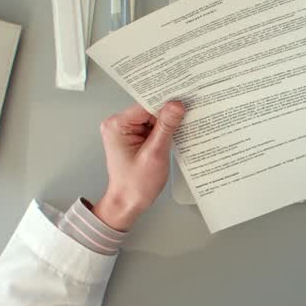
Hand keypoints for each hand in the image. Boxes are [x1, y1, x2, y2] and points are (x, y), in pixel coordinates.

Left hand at [93, 101, 185, 230]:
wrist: (128, 203)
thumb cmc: (136, 184)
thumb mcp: (155, 154)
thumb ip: (166, 127)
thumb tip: (176, 105)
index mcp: (117, 125)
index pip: (146, 105)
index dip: (166, 104)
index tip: (186, 102)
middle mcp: (118, 125)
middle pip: (149, 110)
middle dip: (168, 116)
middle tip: (188, 117)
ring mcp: (125, 131)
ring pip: (153, 119)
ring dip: (167, 126)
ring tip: (181, 132)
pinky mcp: (133, 138)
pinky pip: (152, 128)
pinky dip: (163, 133)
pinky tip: (174, 138)